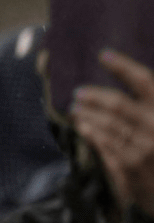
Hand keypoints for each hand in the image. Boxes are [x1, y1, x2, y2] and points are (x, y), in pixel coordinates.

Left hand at [71, 49, 153, 215]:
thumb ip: (145, 108)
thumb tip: (127, 83)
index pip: (146, 82)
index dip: (124, 66)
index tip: (104, 55)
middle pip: (118, 103)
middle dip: (94, 95)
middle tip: (79, 92)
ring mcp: (143, 149)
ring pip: (106, 124)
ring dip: (87, 114)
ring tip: (76, 110)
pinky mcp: (129, 167)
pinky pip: (103, 144)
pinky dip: (90, 133)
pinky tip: (82, 127)